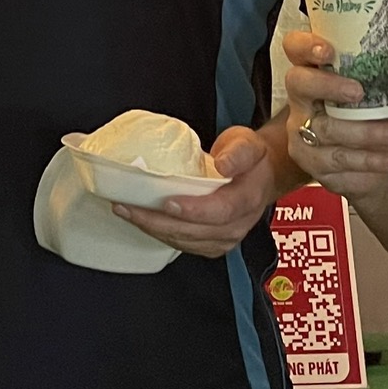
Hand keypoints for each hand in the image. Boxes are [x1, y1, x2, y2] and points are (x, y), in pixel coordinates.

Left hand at [114, 126, 280, 258]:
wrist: (261, 177)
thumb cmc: (251, 159)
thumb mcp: (249, 144)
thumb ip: (238, 153)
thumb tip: (223, 163)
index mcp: (247, 200)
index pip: (220, 211)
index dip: (193, 210)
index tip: (167, 202)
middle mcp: (236, 226)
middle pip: (194, 231)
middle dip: (157, 221)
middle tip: (128, 207)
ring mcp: (224, 239)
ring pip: (184, 241)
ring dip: (152, 228)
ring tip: (126, 211)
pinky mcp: (211, 244)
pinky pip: (183, 244)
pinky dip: (159, 233)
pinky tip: (141, 220)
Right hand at [283, 17, 387, 198]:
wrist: (365, 167)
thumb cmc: (369, 112)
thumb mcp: (386, 81)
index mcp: (313, 69)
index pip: (294, 48)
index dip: (305, 46)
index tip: (328, 51)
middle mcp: (301, 99)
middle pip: (298, 83)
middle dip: (328, 86)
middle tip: (359, 92)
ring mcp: (301, 132)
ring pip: (325, 130)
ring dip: (366, 132)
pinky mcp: (311, 163)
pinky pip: (337, 161)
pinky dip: (369, 160)